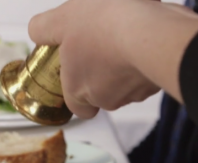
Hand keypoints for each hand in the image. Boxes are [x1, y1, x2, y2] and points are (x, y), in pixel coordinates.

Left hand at [27, 0, 197, 117]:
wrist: (152, 32)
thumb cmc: (104, 29)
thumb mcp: (62, 20)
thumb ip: (44, 28)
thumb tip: (36, 31)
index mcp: (79, 91)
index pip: (76, 107)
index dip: (76, 89)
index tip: (78, 70)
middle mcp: (107, 99)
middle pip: (102, 92)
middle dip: (102, 69)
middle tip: (101, 42)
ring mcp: (137, 92)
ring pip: (128, 80)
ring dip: (125, 60)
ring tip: (124, 31)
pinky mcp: (161, 78)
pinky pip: (150, 68)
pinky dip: (147, 53)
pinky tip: (144, 31)